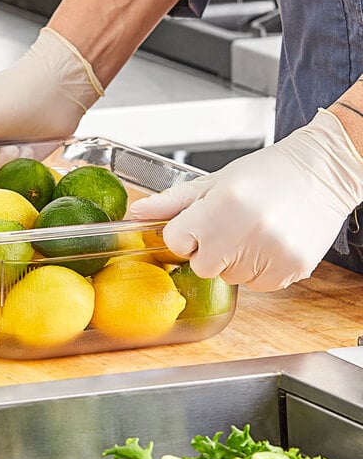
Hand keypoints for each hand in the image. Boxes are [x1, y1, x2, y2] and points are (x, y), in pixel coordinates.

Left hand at [130, 109, 362, 290]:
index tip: (200, 223)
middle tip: (230, 226)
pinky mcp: (291, 269)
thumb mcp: (214, 182)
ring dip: (235, 261)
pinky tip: (270, 244)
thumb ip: (173, 202)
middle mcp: (243, 232)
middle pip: (201, 266)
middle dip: (209, 249)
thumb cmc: (266, 174)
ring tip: (254, 231)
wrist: (321, 172)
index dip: (186, 233)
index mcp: (219, 206)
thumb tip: (137, 212)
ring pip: (229, 278)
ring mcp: (270, 254)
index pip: (176, 241)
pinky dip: (259, 270)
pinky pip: (258, 285)